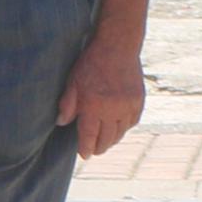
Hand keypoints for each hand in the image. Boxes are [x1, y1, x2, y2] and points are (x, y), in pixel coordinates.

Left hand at [59, 33, 145, 160]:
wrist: (118, 46)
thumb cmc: (91, 63)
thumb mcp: (72, 82)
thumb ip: (67, 105)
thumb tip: (62, 123)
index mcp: (94, 106)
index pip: (90, 136)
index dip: (86, 148)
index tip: (84, 154)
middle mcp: (113, 109)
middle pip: (107, 139)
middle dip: (99, 147)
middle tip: (94, 150)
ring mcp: (128, 106)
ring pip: (121, 132)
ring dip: (113, 139)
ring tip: (106, 141)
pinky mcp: (139, 101)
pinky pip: (132, 122)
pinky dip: (125, 128)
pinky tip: (118, 127)